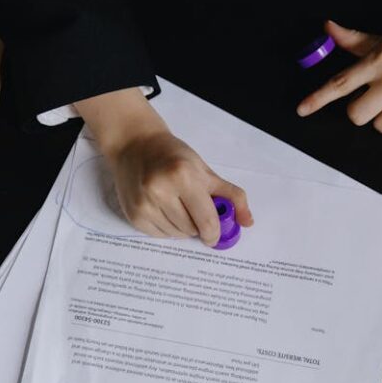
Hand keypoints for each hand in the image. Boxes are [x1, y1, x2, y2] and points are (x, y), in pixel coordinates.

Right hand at [75, 88, 251, 245]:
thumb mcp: (206, 171)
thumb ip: (231, 196)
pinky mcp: (134, 215)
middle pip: (191, 231)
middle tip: (193, 209)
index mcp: (183, 176)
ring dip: (182, 228)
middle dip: (198, 226)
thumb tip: (247, 222)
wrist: (135, 146)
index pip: (207, 221)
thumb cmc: (174, 157)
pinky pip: (159, 236)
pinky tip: (163, 210)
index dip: (214, 234)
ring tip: (176, 207)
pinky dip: (166, 228)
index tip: (214, 235)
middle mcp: (160, 191)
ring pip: (176, 235)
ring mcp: (145, 205)